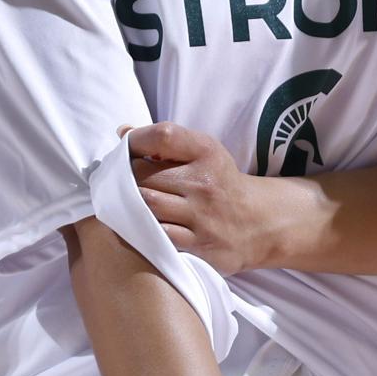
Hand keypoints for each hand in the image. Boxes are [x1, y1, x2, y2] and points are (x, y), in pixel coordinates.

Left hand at [129, 122, 303, 274]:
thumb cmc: (219, 183)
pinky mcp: (198, 244)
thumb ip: (165, 142)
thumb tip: (122, 131)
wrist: (259, 223)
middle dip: (123, 177)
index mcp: (206, 153)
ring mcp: (202, 215)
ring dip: (128, 205)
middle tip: (117, 182)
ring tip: (125, 203)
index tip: (125, 150)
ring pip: (147, 205)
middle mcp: (204, 182)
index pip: (162, 136)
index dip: (134, 141)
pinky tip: (141, 225)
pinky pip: (159, 234)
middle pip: (143, 174)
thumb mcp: (202, 153)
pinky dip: (144, 229)